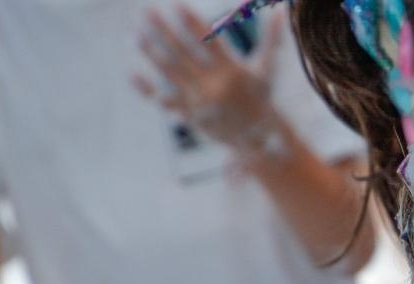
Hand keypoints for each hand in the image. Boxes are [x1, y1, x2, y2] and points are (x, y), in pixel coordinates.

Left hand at [134, 6, 284, 156]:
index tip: (176, 5)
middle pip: (182, 53)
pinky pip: (164, 100)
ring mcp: (199, 102)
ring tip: (137, 34)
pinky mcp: (189, 116)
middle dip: (164, 31)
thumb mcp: (267, 70)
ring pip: (170, 73)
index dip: (191, 23)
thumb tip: (281, 11)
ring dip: (151, 52)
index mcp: (233, 72)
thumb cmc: (262, 98)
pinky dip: (147, 89)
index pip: (208, 42)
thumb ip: (272, 40)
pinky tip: (132, 73)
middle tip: (147, 11)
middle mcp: (214, 86)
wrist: (258, 140)